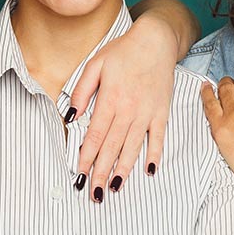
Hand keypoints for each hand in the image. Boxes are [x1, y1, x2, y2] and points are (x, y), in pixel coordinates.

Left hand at [69, 13, 175, 197]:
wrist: (156, 40)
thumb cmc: (123, 51)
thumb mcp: (95, 64)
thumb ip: (81, 90)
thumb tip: (71, 115)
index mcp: (110, 99)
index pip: (95, 135)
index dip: (87, 157)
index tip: (80, 174)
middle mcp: (129, 109)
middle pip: (112, 147)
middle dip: (102, 172)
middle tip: (94, 194)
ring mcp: (147, 113)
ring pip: (133, 147)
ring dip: (123, 169)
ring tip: (115, 188)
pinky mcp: (161, 112)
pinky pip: (158, 138)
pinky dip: (154, 155)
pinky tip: (149, 171)